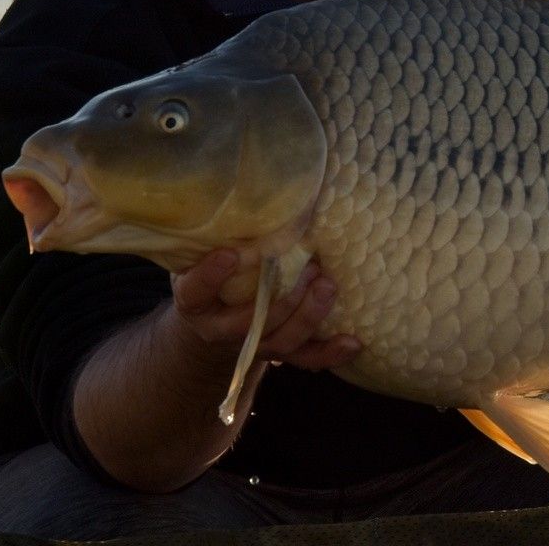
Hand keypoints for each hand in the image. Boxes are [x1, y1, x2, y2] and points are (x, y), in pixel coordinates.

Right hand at [167, 249, 359, 372]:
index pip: (196, 291)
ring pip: (279, 342)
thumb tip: (263, 189)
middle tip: (309, 268)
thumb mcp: (208, 249)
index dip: (210, 276)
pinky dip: (329, 353)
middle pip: (247, 324)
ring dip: (308, 316)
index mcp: (196, 300)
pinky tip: (353, 342)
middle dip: (281, 299)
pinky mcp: (277, 353)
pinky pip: (304, 359)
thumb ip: (225, 233)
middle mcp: (219, 328)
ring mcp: (249, 345)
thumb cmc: (217, 268)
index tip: (230, 254)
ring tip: (328, 286)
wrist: (214, 315)